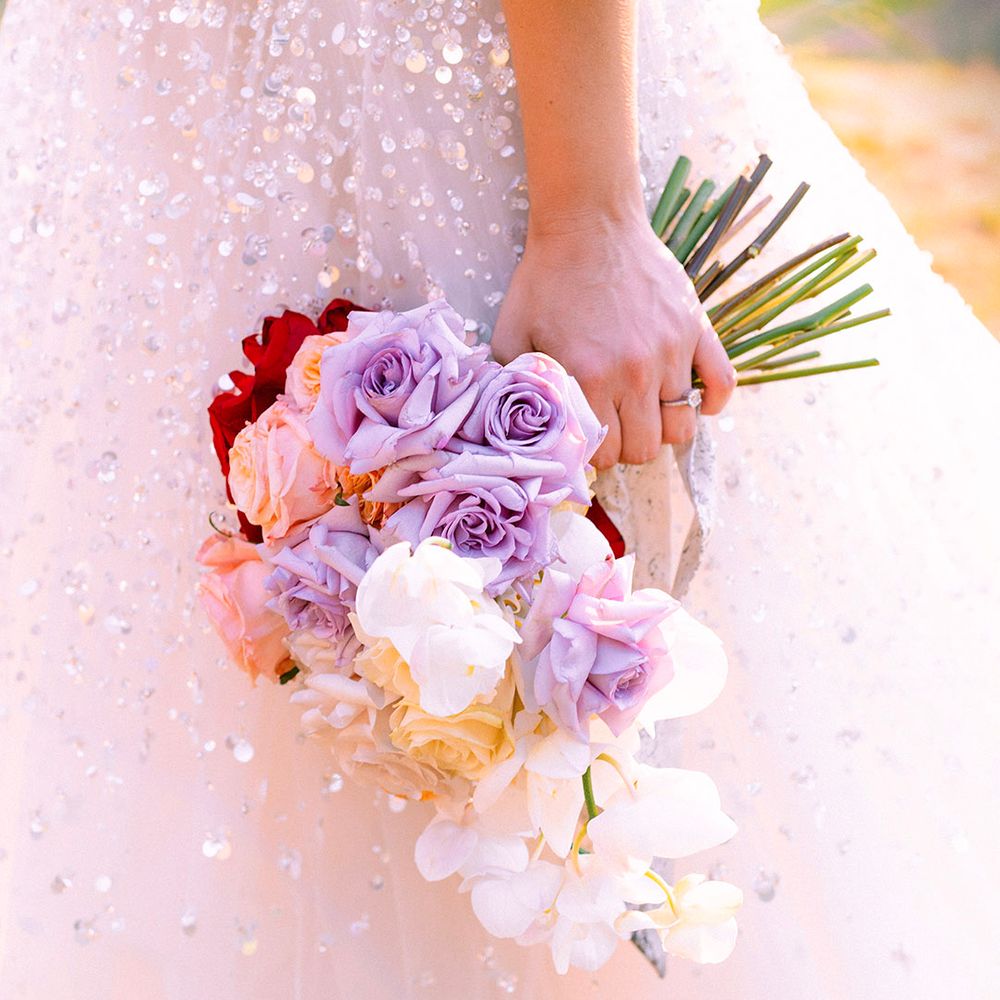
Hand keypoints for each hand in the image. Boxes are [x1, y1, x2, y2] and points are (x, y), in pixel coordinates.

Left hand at [492, 211, 736, 468]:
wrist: (589, 222)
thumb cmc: (547, 277)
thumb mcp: (512, 332)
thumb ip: (513, 383)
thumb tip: (516, 425)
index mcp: (590, 375)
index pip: (605, 453)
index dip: (594, 454)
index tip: (588, 439)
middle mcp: (635, 370)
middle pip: (646, 449)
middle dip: (627, 447)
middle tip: (615, 427)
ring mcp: (671, 350)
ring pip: (681, 427)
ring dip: (663, 429)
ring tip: (645, 413)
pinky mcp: (695, 328)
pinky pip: (722, 383)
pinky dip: (711, 402)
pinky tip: (691, 402)